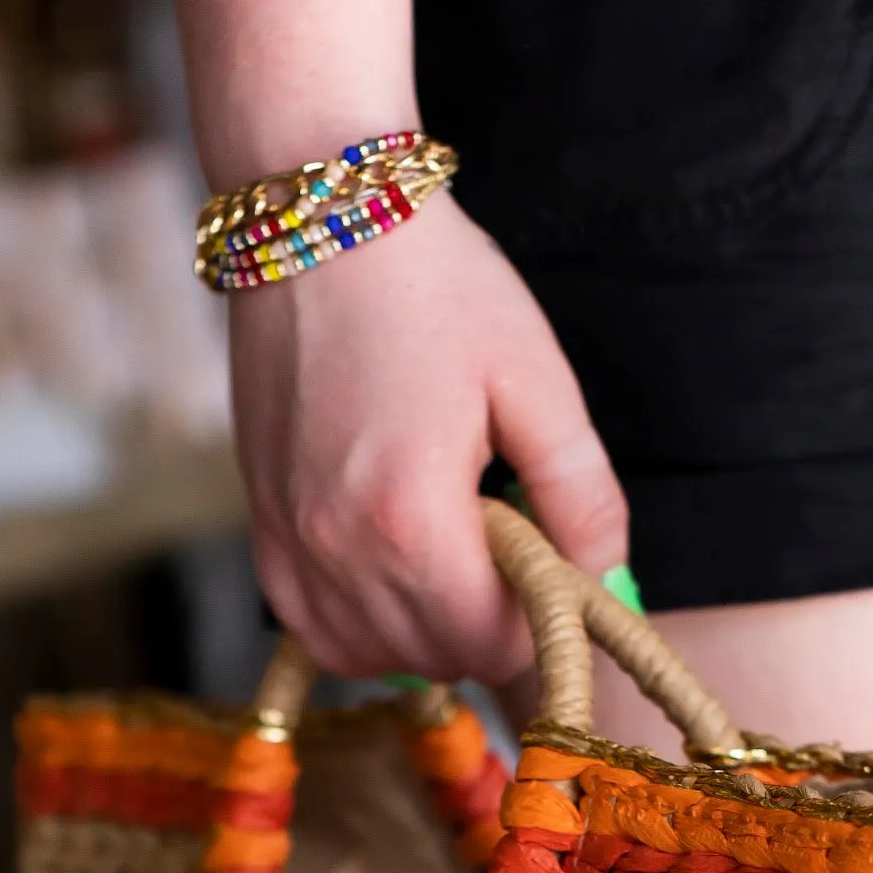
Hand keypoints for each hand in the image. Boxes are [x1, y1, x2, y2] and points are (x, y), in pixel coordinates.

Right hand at [226, 191, 627, 681]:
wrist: (315, 214)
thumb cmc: (432, 284)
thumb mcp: (536, 380)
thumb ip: (582, 495)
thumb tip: (610, 584)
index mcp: (412, 519)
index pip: (492, 643)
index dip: (538, 618)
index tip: (550, 557)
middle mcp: (338, 549)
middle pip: (438, 658)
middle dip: (488, 621)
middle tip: (505, 535)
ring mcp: (291, 543)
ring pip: (375, 655)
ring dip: (427, 626)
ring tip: (451, 542)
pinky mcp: (262, 527)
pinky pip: (316, 629)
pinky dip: (364, 621)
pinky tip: (395, 563)